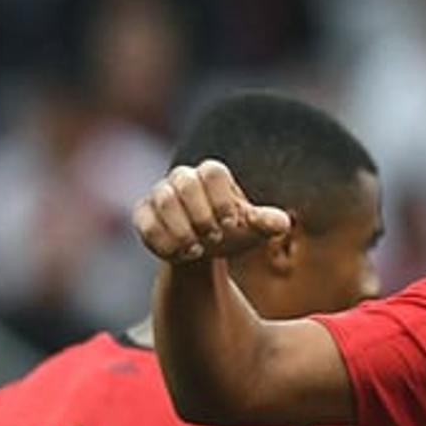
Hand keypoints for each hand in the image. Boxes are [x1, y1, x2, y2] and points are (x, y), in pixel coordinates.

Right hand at [132, 159, 289, 264]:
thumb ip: (267, 223)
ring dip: (183, 229)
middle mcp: (183, 178)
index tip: (232, 223)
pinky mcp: (143, 214)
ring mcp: (160, 194)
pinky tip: (179, 254)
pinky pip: (146, 222)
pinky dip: (164, 242)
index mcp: (212, 175)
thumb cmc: (230, 230)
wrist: (202, 248)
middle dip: (201, 214)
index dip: (222, 198)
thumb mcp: (253, 229)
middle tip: (215, 238)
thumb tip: (282, 223)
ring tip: (197, 249)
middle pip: (185, 182)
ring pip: (164, 201)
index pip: (213, 171)